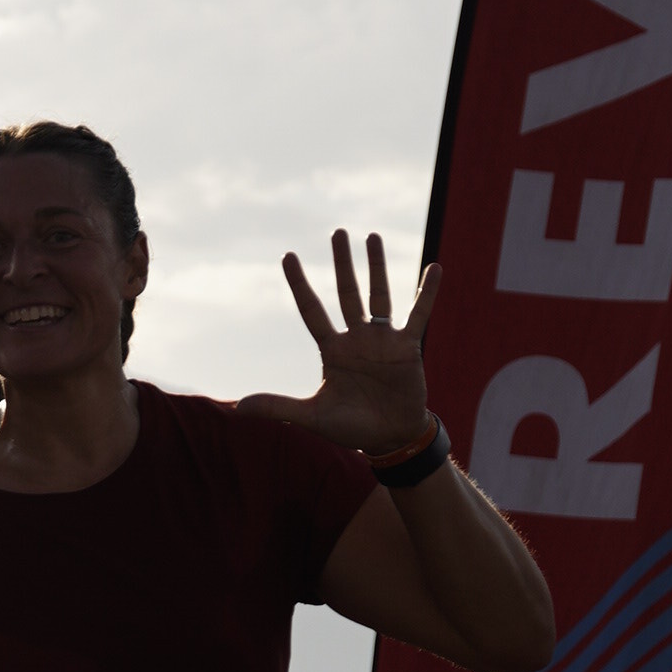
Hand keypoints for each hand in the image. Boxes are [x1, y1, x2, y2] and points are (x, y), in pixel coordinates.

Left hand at [239, 231, 437, 456]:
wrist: (389, 439)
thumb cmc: (351, 428)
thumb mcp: (312, 417)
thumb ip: (278, 407)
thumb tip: (238, 406)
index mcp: (332, 350)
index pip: (312, 310)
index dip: (300, 285)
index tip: (288, 256)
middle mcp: (356, 338)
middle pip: (347, 293)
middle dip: (342, 263)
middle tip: (338, 232)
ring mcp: (382, 340)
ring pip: (379, 295)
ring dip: (376, 267)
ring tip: (372, 236)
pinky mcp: (408, 347)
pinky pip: (418, 314)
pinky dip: (426, 293)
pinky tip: (433, 268)